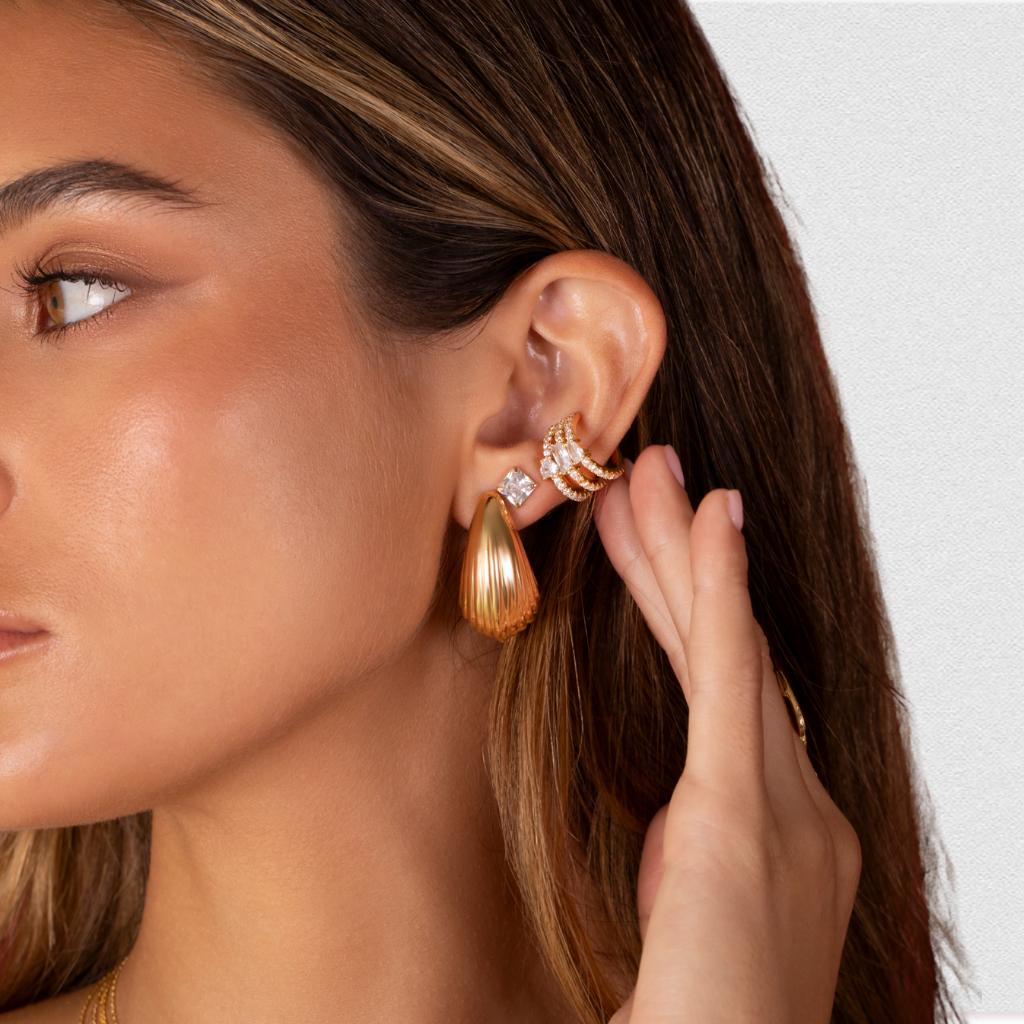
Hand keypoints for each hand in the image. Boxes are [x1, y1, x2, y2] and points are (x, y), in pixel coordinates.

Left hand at [594, 446, 860, 1023]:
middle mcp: (809, 811)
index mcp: (797, 836)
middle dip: (686, 559)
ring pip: (729, 647)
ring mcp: (789, 810)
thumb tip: (670, 824)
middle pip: (733, 654)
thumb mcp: (699, 927)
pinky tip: (709, 519)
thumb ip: (695, 864)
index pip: (733, 696)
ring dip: (685, 553)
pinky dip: (721, 589)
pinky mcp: (744, 815)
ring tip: (649, 474)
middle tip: (651, 478)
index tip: (656, 546)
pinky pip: (730, 678)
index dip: (694, 610)